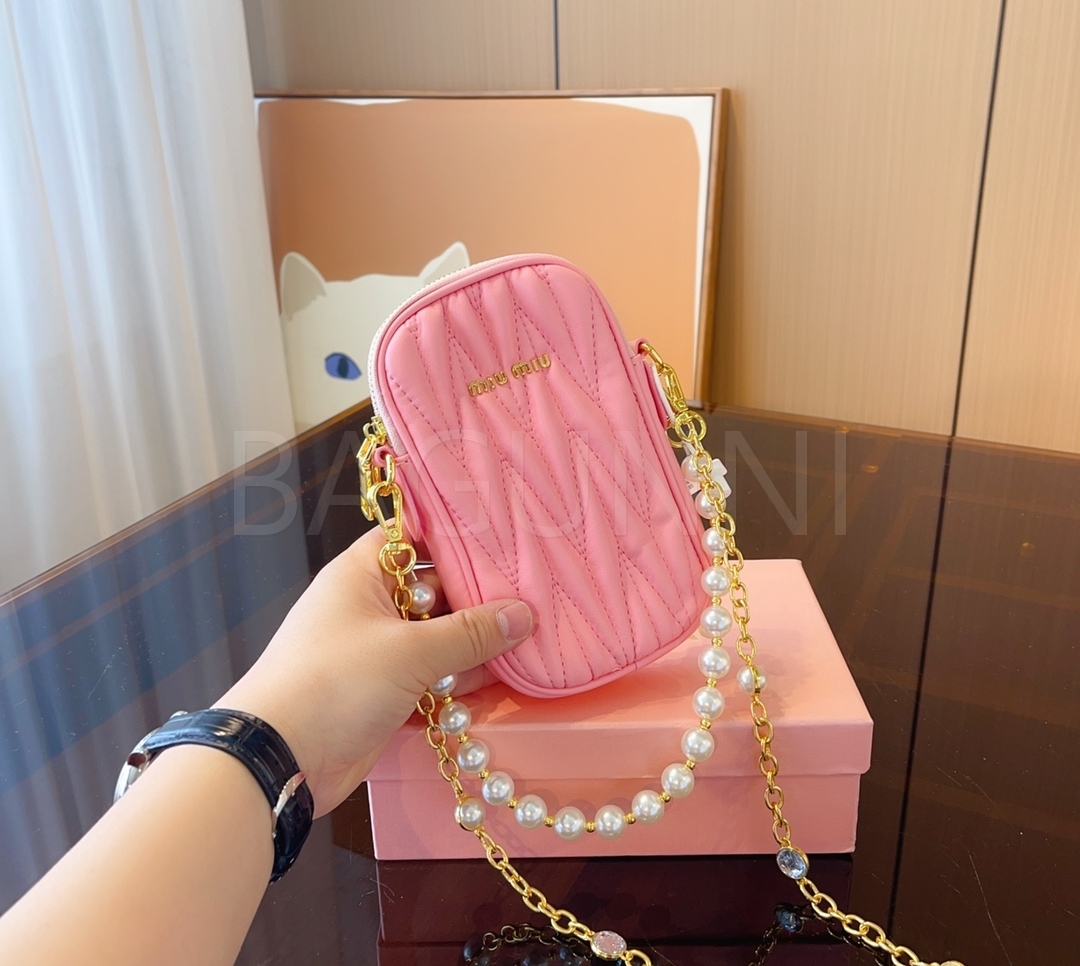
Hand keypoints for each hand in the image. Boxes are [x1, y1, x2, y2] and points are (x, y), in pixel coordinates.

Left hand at [216, 528, 533, 816]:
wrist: (279, 760)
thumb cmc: (334, 683)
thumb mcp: (410, 651)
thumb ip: (471, 633)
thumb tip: (522, 614)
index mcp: (361, 575)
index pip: (413, 538)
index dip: (455, 535)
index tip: (503, 538)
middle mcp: (368, 607)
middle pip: (434, 590)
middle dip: (479, 596)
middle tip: (533, 594)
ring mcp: (375, 652)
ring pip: (436, 638)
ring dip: (474, 644)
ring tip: (531, 638)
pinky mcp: (382, 693)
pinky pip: (430, 677)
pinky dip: (458, 680)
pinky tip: (501, 679)